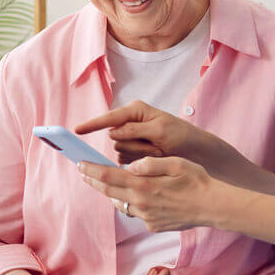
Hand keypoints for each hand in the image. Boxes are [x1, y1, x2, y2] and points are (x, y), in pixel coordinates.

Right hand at [74, 100, 221, 166]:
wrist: (196, 151)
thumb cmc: (181, 135)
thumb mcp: (161, 129)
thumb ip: (135, 129)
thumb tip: (112, 132)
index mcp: (135, 111)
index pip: (109, 118)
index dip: (93, 124)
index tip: (78, 130)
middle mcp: (130, 124)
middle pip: (115, 139)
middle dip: (134, 146)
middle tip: (156, 146)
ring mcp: (132, 140)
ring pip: (121, 152)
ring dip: (140, 155)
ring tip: (159, 152)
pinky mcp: (135, 154)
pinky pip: (126, 162)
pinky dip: (141, 163)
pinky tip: (156, 158)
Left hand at [80, 155, 218, 231]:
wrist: (213, 206)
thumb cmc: (197, 180)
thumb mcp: (176, 163)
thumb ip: (151, 163)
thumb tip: (132, 165)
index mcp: (144, 184)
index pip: (109, 176)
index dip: (92, 170)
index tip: (80, 164)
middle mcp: (142, 202)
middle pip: (109, 191)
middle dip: (93, 180)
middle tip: (83, 172)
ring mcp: (146, 216)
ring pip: (121, 203)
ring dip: (110, 193)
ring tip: (102, 183)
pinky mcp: (153, 225)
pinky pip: (136, 213)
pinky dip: (131, 203)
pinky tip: (133, 196)